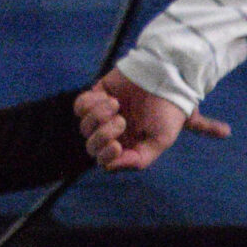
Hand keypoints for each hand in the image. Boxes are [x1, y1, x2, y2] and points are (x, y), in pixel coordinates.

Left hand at [74, 68, 230, 171]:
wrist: (165, 79)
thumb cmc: (168, 112)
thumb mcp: (161, 141)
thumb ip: (138, 160)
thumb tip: (109, 167)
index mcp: (128, 148)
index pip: (105, 161)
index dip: (106, 156)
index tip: (116, 146)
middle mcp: (113, 135)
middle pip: (91, 147)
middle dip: (102, 135)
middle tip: (121, 120)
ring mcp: (102, 117)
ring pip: (84, 127)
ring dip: (98, 116)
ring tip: (115, 104)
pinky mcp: (94, 97)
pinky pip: (79, 107)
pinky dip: (90, 103)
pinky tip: (108, 97)